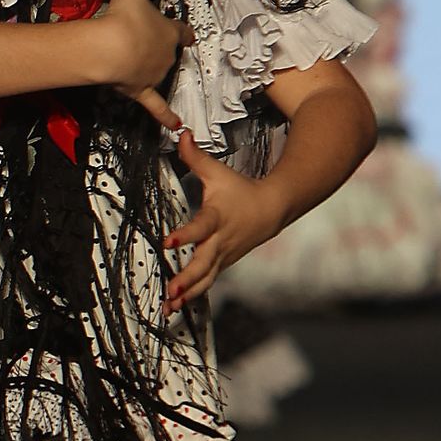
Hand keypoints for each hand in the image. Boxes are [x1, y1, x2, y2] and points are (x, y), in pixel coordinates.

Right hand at [89, 0, 193, 130]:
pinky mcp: (141, 90)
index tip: (188, 35)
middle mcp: (166, 55)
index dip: (182, 32)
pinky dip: (166, 117)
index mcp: (168, 31)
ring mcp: (154, 74)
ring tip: (139, 68)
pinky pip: (156, 107)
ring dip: (152, 72)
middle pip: (169, 54)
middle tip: (147, 47)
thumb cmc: (126, 18)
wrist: (113, 50)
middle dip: (160, 51)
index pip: (180, 32)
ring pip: (159, 75)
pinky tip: (176, 127)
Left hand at [161, 131, 283, 314]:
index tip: (168, 243)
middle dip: (186, 279)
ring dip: (187, 294)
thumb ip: (195, 156)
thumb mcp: (217, 173)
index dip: (185, 235)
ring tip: (169, 308)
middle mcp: (220, 241)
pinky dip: (192, 296)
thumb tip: (178, 133)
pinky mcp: (222, 265)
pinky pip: (207, 283)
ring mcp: (223, 257)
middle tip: (171, 291)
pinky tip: (175, 308)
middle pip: (203, 263)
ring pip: (205, 279)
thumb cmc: (240, 191)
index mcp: (217, 218)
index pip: (200, 228)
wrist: (272, 209)